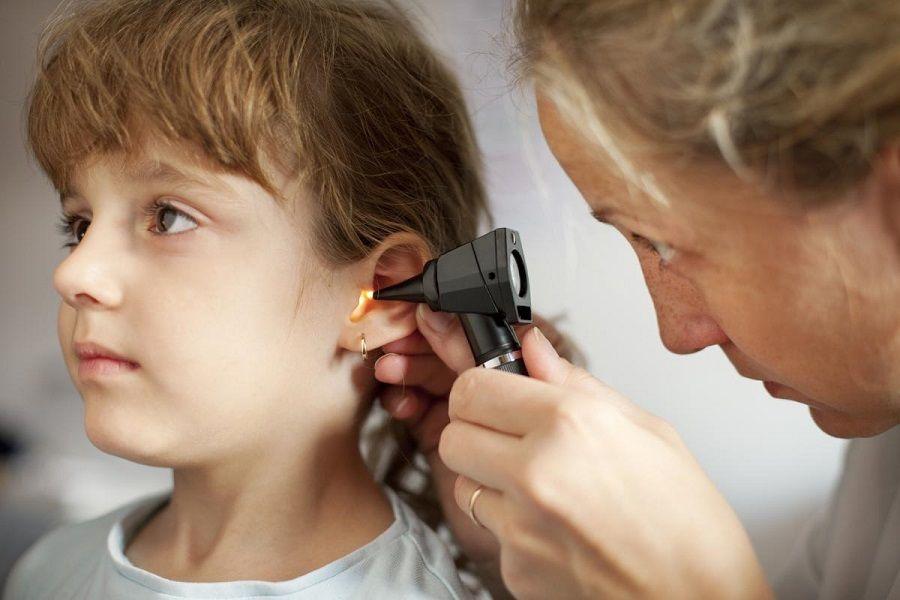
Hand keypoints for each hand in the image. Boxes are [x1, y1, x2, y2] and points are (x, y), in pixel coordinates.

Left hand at [438, 323, 771, 598]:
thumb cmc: (688, 523)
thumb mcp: (648, 430)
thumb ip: (577, 384)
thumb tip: (535, 351)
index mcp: (570, 424)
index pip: (473, 387)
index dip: (481, 387)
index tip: (495, 393)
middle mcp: (535, 472)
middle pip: (453, 435)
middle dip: (475, 430)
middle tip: (509, 436)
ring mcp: (520, 526)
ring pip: (463, 484)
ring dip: (489, 479)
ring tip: (541, 486)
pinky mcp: (514, 568)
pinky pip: (490, 530)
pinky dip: (512, 525)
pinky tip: (554, 525)